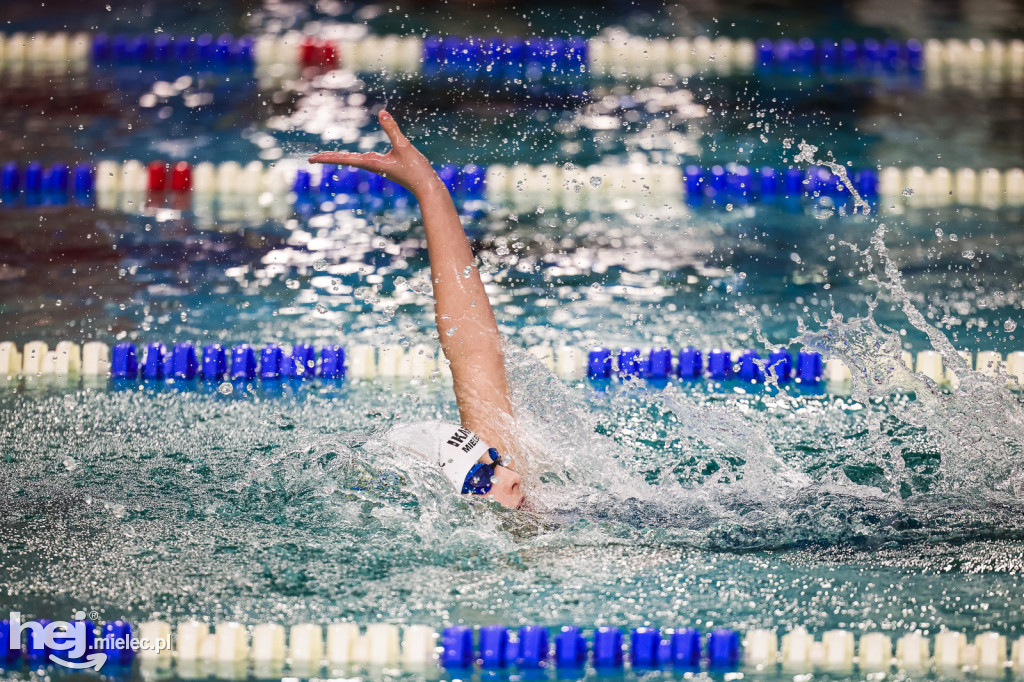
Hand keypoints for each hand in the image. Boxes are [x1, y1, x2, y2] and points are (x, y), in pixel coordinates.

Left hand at [308, 110, 440, 196]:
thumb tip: (382, 113)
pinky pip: (365, 160)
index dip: (328, 157)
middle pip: (346, 160)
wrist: (427, 187)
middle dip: (329, 158)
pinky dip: (354, 157)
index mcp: (372, 163)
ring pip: (354, 160)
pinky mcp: (386, 166)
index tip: (312, 159)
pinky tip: (356, 157)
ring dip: (340, 158)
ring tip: (326, 157)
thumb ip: (392, 129)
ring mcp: (379, 166)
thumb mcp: (404, 146)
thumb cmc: (416, 169)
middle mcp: (372, 165)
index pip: (345, 159)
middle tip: (311, 159)